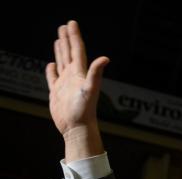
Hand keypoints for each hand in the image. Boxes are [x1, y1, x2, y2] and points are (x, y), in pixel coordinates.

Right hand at [45, 21, 107, 158]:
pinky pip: (53, 78)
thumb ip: (96, 73)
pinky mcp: (57, 93)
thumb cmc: (84, 110)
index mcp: (80, 73)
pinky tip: (51, 64)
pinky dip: (52, 70)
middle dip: (67, 39)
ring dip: (60, 51)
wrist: (77, 128)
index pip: (77, 50)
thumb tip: (106, 58)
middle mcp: (74, 77)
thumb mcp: (90, 89)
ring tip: (58, 39)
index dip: (74, 36)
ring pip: (62, 63)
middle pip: (69, 53)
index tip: (72, 23)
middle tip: (64, 26)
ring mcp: (65, 84)